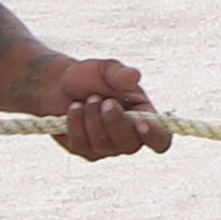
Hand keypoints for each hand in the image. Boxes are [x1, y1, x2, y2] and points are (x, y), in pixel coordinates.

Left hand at [44, 58, 170, 159]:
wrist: (60, 84)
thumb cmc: (91, 77)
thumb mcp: (106, 69)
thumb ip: (120, 73)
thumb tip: (133, 77)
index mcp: (145, 117)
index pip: (160, 139)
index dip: (154, 136)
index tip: (141, 123)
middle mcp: (129, 136)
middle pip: (130, 145)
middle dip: (114, 122)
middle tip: (102, 99)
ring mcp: (107, 147)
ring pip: (103, 145)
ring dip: (92, 119)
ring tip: (87, 100)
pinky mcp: (85, 150)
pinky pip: (81, 144)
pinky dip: (76, 123)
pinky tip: (73, 109)